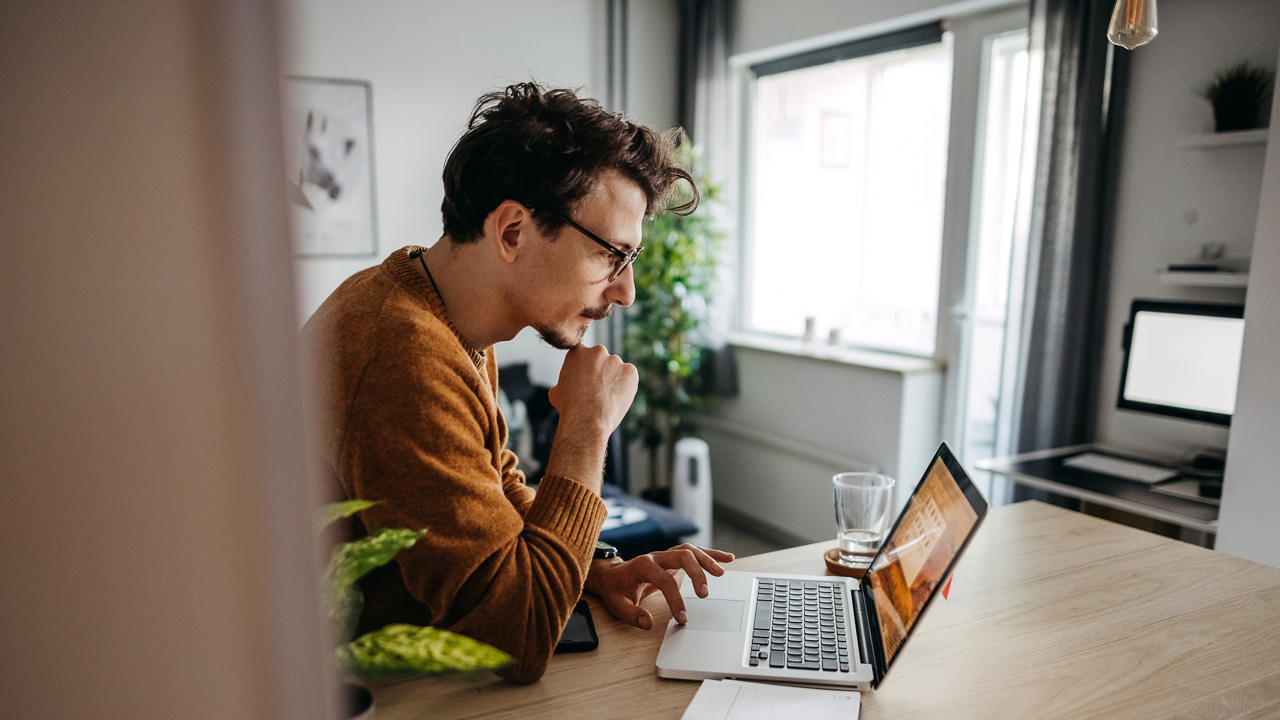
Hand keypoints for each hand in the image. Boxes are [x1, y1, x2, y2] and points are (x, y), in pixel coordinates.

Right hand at [548, 344, 637, 436]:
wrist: (586, 419)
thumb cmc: (569, 407)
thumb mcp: (556, 391)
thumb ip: (563, 382)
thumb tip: (561, 386)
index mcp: (578, 352)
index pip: (585, 356)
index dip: (586, 369)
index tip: (586, 381)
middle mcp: (597, 351)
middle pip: (602, 360)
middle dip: (601, 372)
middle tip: (598, 390)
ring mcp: (616, 360)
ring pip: (617, 369)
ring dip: (614, 379)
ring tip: (607, 398)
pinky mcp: (630, 371)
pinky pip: (629, 377)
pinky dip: (626, 386)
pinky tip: (617, 398)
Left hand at [585, 544, 735, 629]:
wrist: (611, 575)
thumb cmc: (615, 589)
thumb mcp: (617, 605)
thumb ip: (632, 615)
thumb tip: (648, 624)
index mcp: (643, 566)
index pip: (664, 580)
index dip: (675, 600)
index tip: (683, 618)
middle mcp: (656, 556)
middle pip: (682, 556)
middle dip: (696, 572)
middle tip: (705, 594)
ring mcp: (665, 555)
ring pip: (690, 550)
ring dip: (707, 559)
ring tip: (721, 573)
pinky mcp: (673, 558)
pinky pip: (694, 552)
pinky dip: (711, 554)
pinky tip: (727, 558)